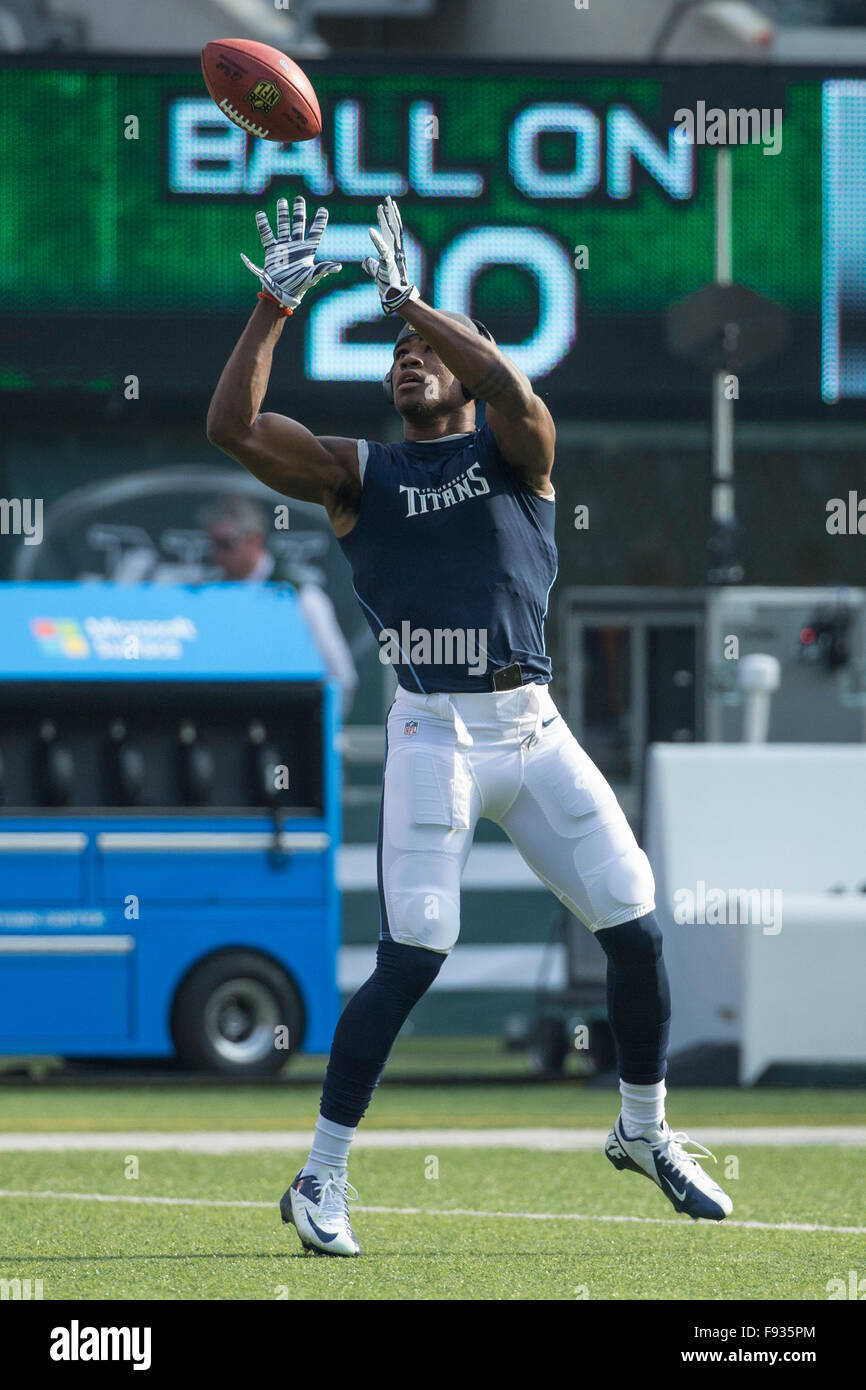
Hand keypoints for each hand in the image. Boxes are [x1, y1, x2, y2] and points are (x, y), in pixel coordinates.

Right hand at [241, 195, 340, 311]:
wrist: (281, 294)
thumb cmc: (298, 287)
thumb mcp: (312, 277)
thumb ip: (323, 270)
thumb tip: (338, 267)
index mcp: (307, 251)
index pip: (315, 233)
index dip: (319, 221)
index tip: (323, 210)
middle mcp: (295, 246)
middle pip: (298, 225)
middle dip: (299, 212)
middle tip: (299, 198)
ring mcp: (283, 247)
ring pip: (283, 226)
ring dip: (282, 214)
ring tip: (282, 201)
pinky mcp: (271, 251)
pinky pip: (267, 236)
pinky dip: (263, 226)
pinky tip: (260, 214)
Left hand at [362, 195, 419, 314]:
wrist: (394, 298)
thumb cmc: (387, 287)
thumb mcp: (376, 273)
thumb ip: (371, 265)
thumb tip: (365, 261)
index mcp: (392, 251)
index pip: (391, 231)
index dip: (388, 218)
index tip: (385, 206)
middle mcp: (395, 250)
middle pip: (394, 227)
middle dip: (390, 213)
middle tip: (387, 198)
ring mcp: (394, 255)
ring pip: (390, 233)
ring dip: (386, 220)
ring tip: (382, 206)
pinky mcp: (389, 263)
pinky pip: (382, 249)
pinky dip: (376, 240)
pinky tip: (370, 230)